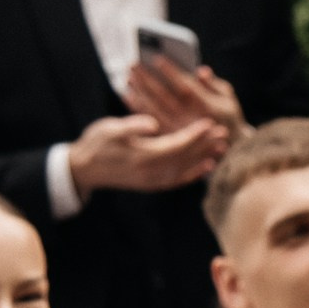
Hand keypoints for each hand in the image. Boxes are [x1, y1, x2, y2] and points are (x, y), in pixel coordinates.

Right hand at [66, 111, 228, 199]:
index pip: (176, 144)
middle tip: (224, 133)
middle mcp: (151, 172)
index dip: (194, 134)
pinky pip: (176, 181)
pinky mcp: (150, 184)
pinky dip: (192, 175)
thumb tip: (152, 124)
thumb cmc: (96, 143)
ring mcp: (151, 181)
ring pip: (184, 170)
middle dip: (205, 145)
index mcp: (143, 156)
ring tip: (221, 148)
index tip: (209, 123)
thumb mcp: (110, 128)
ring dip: (203, 159)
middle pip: (186, 158)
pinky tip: (205, 167)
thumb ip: (133, 126)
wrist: (83, 168)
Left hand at [124, 52, 246, 141]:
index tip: (157, 58)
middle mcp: (191, 121)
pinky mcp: (170, 139)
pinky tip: (129, 95)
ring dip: (140, 93)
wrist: (228, 151)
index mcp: (207, 108)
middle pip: (164, 98)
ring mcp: (179, 131)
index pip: (186, 88)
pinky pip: (150, 122)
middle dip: (148, 80)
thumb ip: (214, 84)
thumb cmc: (228, 118)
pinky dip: (138, 109)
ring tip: (129, 77)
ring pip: (154, 111)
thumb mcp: (229, 99)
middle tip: (133, 64)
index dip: (171, 72)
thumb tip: (201, 71)